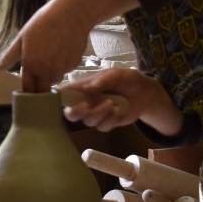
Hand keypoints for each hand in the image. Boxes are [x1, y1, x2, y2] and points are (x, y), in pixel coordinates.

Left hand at [0, 0, 141, 91]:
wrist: (71, 13)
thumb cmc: (44, 22)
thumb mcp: (22, 38)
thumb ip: (8, 57)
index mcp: (31, 66)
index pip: (28, 90)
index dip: (27, 93)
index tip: (26, 92)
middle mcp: (47, 72)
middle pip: (43, 89)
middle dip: (40, 86)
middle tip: (38, 74)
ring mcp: (62, 70)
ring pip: (55, 79)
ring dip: (52, 74)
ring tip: (51, 54)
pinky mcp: (74, 66)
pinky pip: (66, 71)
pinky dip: (63, 65)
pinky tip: (62, 50)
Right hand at [58, 68, 182, 134]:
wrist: (145, 92)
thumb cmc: (127, 79)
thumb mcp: (116, 75)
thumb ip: (102, 82)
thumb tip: (88, 90)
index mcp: (83, 88)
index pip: (65, 93)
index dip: (58, 97)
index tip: (58, 98)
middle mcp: (86, 102)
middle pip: (70, 114)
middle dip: (74, 112)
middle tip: (85, 106)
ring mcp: (96, 114)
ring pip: (88, 121)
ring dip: (99, 113)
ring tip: (112, 103)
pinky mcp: (106, 123)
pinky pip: (103, 127)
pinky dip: (111, 119)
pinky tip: (118, 110)